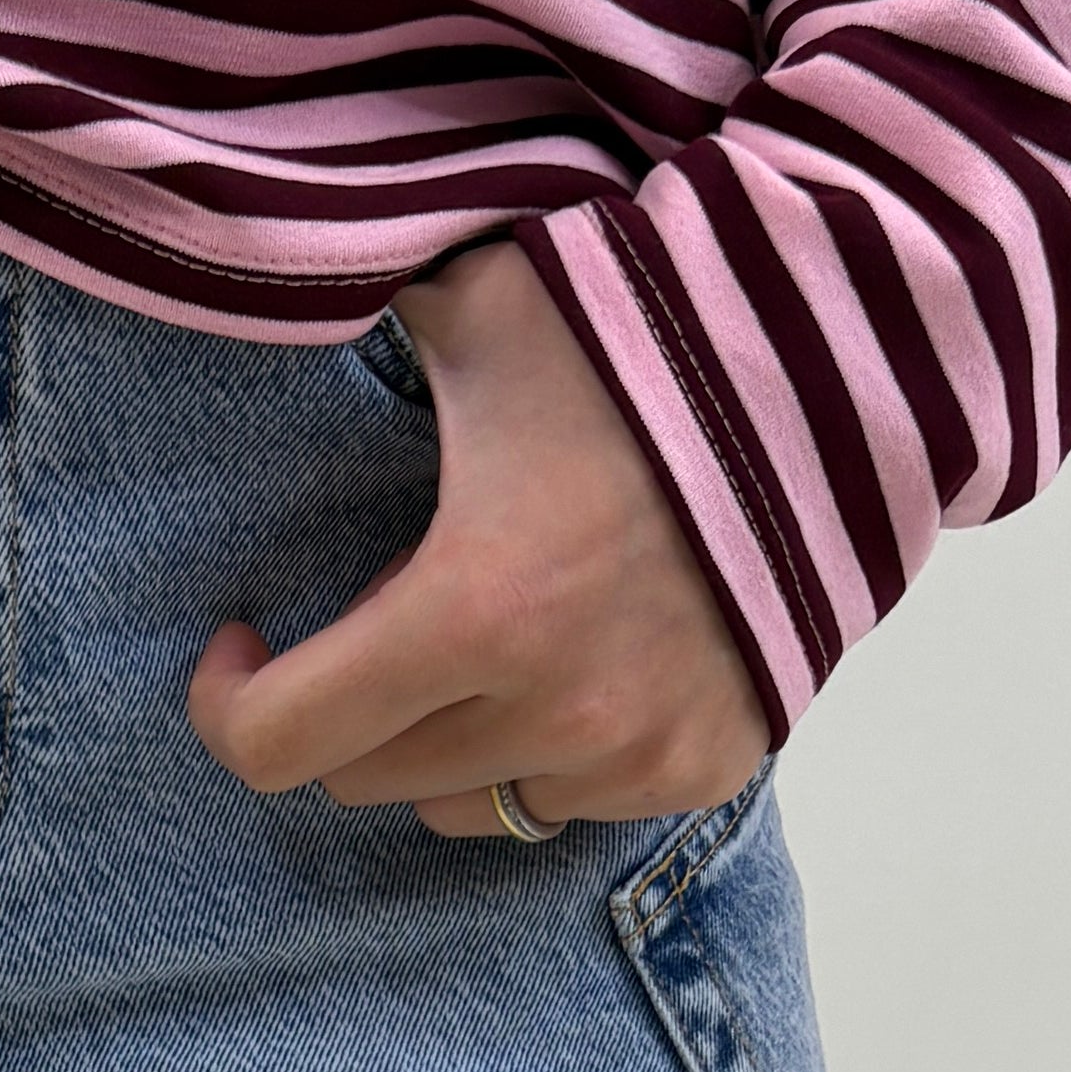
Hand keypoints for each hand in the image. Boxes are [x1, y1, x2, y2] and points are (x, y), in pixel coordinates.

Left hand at [186, 233, 764, 836]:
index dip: (228, 701)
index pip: (280, 743)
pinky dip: (540, 747)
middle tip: (392, 602)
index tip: (240, 645)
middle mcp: (558, 708)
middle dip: (345, 701)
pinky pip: (563, 803)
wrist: (843, 368)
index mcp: (477, 607)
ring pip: (459, 802)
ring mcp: (636, 753)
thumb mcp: (473, 307)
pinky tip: (575, 651)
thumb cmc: (640, 328)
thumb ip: (348, 319)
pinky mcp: (700, 767)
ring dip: (442, 733)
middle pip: (363, 779)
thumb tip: (245, 268)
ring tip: (495, 624)